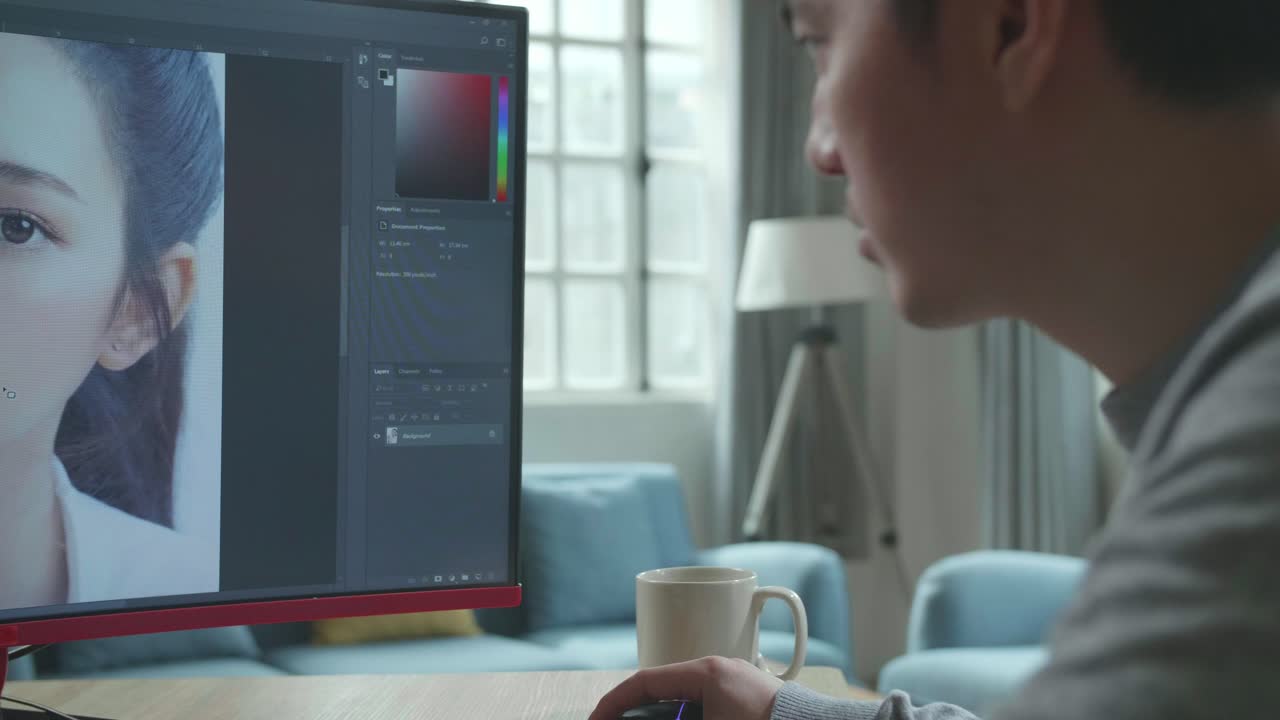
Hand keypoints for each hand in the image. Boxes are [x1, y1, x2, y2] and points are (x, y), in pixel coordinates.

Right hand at [589, 656, 784, 719]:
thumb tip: (638, 718)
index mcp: (706, 671)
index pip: (645, 681)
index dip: (614, 702)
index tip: (596, 719)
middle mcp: (718, 671)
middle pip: (663, 693)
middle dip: (640, 714)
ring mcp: (734, 684)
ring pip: (684, 703)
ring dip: (667, 717)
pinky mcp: (746, 700)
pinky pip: (705, 707)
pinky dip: (689, 716)